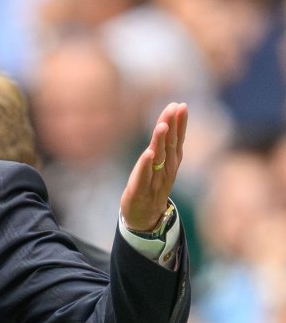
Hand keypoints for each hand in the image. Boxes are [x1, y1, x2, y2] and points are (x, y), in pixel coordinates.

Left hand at [120, 102, 187, 230]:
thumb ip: (164, 145)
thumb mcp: (160, 164)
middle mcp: (167, 170)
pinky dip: (147, 166)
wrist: (144, 217)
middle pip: (170, 145)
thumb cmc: (152, 186)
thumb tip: (168, 121)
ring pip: (159, 159)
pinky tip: (148, 153)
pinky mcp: (141, 191)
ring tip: (162, 125)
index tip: (181, 105)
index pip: (177, 139)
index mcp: (171, 162)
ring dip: (161, 141)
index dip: (180, 123)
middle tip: (174, 108)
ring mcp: (156, 180)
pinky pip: (145, 177)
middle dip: (173, 125)